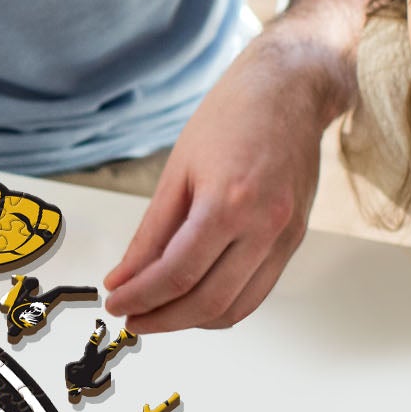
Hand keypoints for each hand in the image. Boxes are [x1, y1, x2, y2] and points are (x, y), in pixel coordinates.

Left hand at [102, 33, 340, 332]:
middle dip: (162, 318)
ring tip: (160, 313)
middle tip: (132, 317)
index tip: (116, 303)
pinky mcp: (294, 240)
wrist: (290, 90)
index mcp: (229, 202)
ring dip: (193, 321)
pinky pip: (258, 292)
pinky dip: (224, 306)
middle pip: (208, 301)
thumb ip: (151, 232)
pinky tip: (195, 298)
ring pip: (237, 308)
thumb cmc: (233, 115)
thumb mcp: (177, 170)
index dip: (140, 297)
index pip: (177, 274)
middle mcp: (264, 225)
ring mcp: (284, 236)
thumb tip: (125, 277)